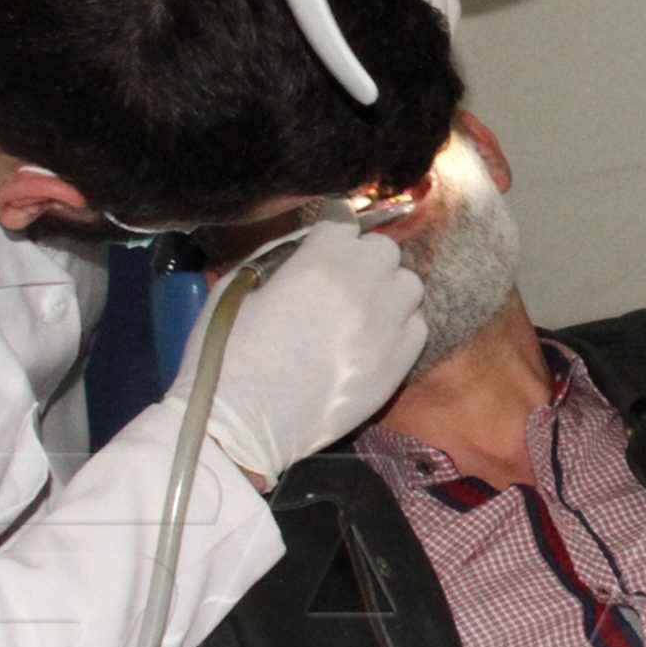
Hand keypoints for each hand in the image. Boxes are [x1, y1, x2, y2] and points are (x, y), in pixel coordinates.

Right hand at [166, 219, 425, 485]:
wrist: (242, 425)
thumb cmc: (227, 355)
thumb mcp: (239, 288)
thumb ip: (279, 260)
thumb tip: (304, 252)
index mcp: (320, 261)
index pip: (343, 221)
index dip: (330, 233)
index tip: (323, 242)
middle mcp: (363, 285)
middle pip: (383, 249)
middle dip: (362, 259)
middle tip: (339, 281)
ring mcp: (386, 326)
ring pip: (408, 285)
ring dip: (386, 290)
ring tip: (362, 310)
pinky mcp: (398, 364)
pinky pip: (418, 327)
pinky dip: (399, 326)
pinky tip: (374, 339)